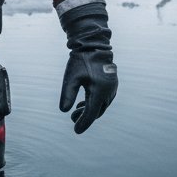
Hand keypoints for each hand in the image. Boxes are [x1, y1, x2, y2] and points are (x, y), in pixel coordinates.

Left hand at [59, 1, 117, 134]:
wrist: (94, 45)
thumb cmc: (80, 61)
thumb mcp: (71, 78)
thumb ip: (67, 94)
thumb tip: (64, 111)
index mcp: (100, 91)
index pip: (92, 113)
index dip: (84, 123)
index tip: (76, 131)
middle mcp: (109, 92)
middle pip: (97, 111)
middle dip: (85, 117)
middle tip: (72, 118)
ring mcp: (112, 88)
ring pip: (101, 106)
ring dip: (90, 110)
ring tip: (76, 111)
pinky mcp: (112, 85)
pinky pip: (104, 99)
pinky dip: (94, 104)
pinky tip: (84, 103)